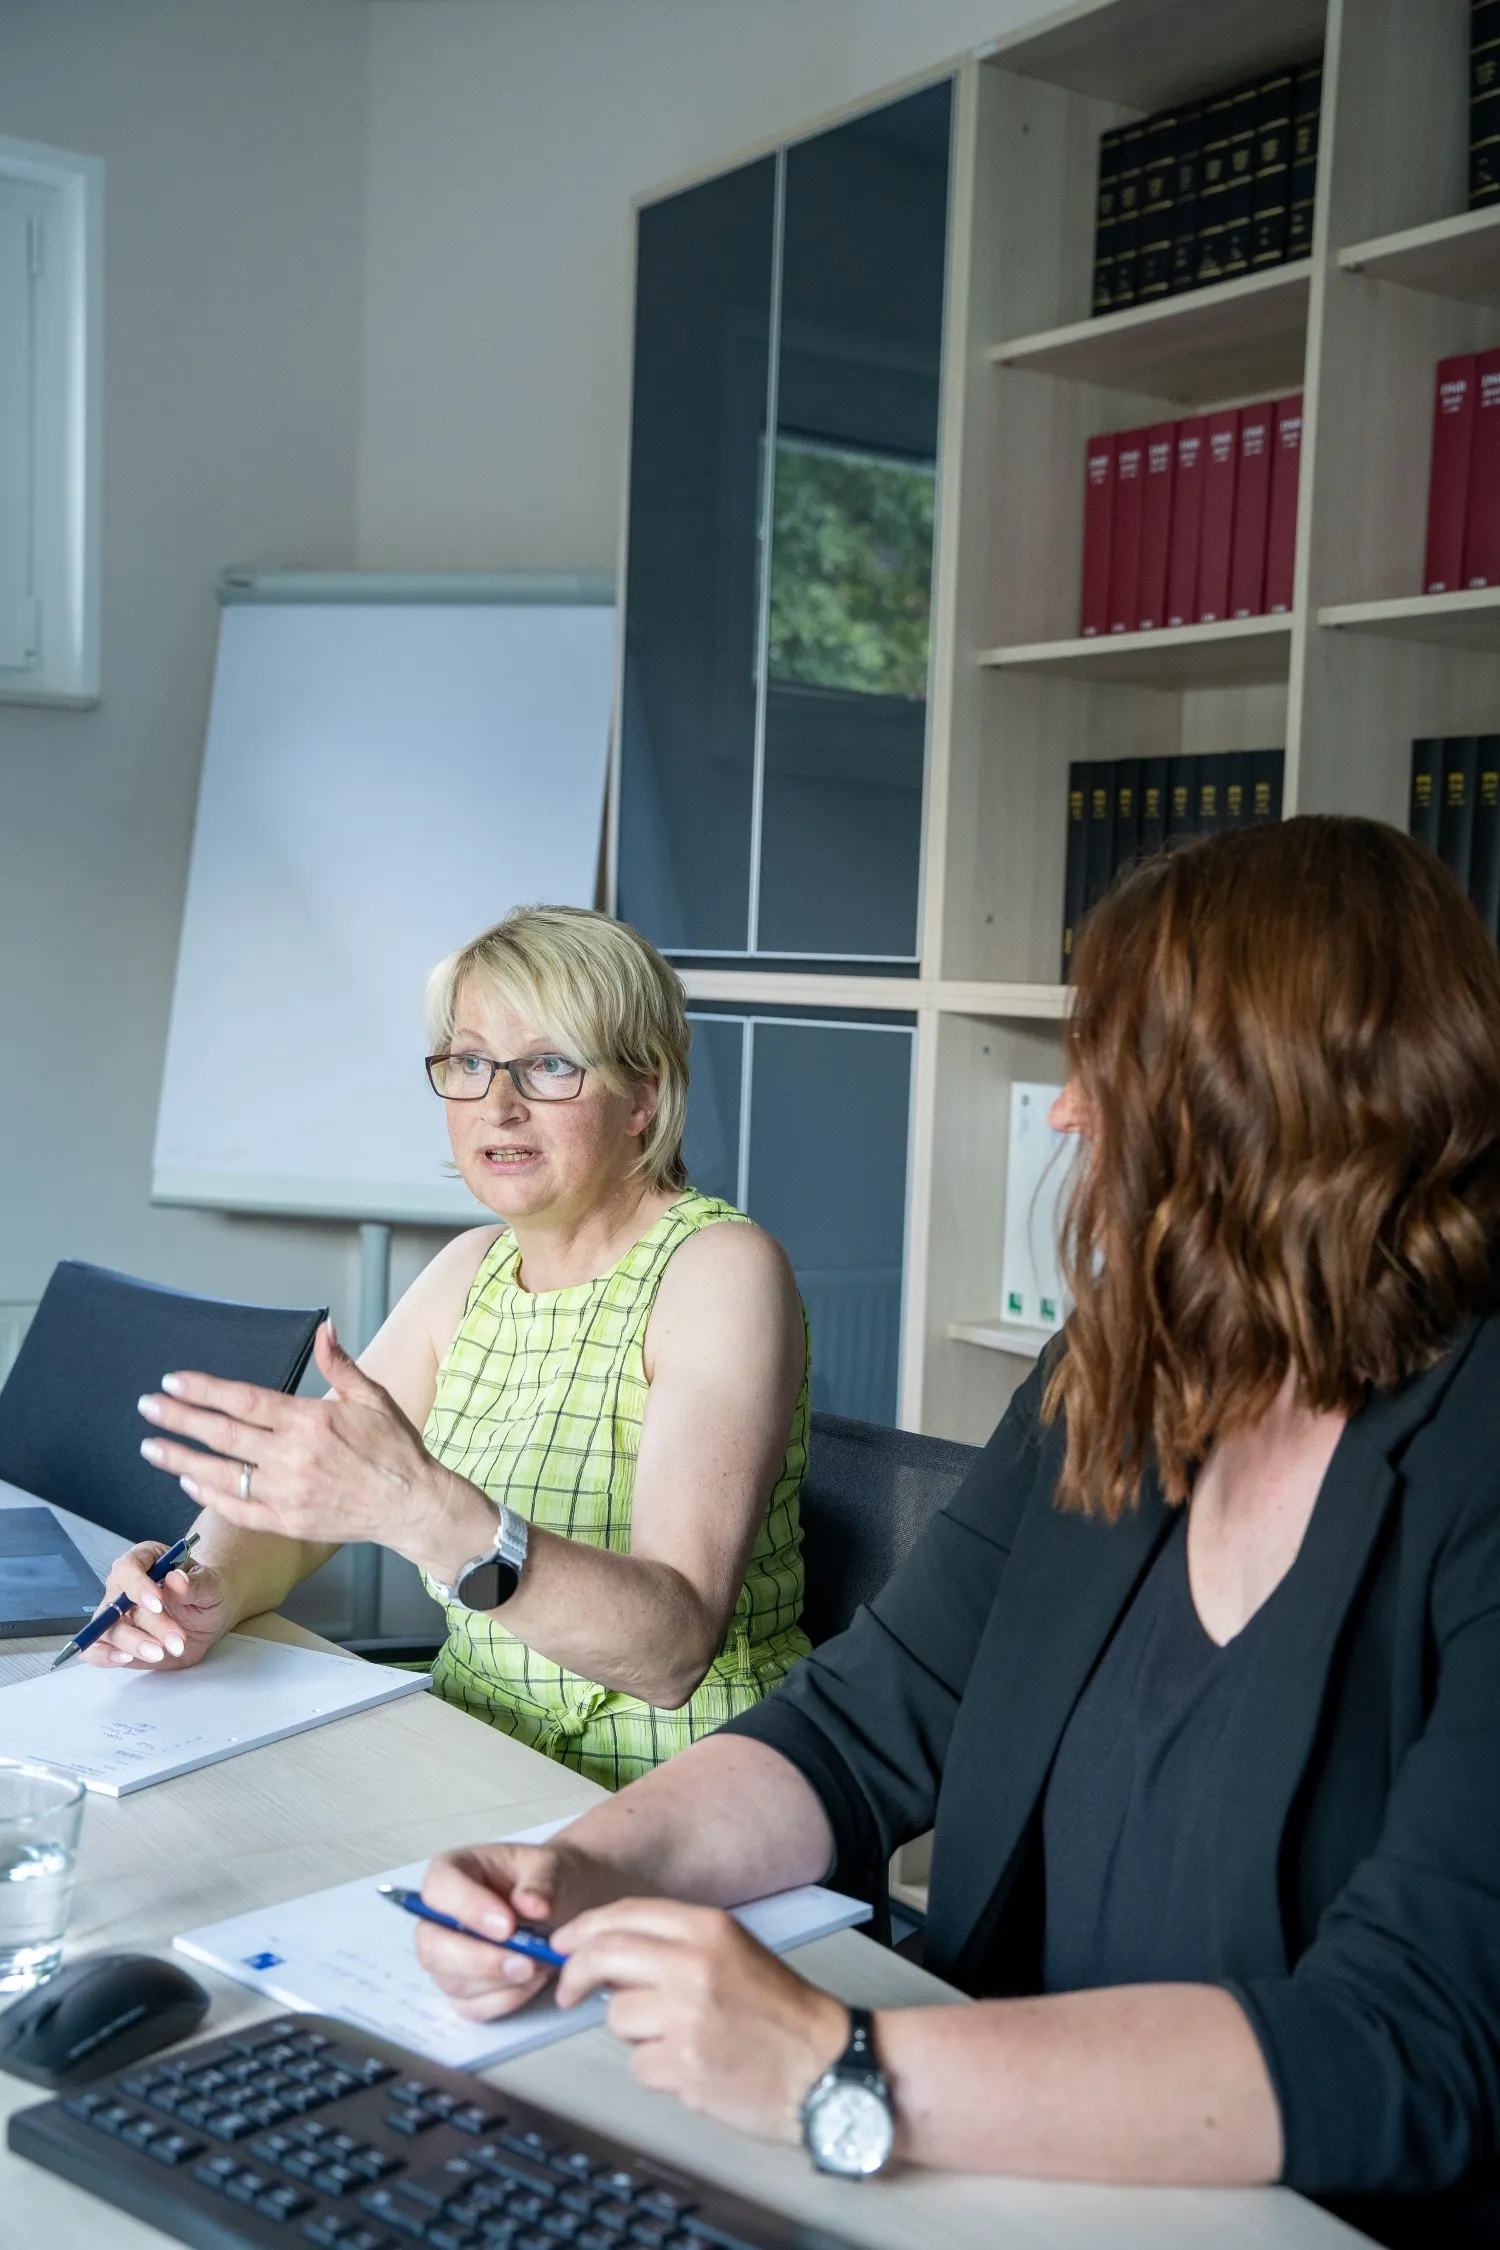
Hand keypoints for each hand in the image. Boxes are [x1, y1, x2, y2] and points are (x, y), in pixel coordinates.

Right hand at [77, 1542, 233, 1670]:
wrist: (208, 1614)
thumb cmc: (206, 1592)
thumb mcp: (212, 1585)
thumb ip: (197, 1583)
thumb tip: (177, 1579)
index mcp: (146, 1560)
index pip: (128, 1568)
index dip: (138, 1586)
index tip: (158, 1604)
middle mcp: (124, 1587)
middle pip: (118, 1605)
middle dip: (148, 1625)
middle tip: (176, 1640)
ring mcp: (117, 1615)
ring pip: (107, 1629)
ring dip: (133, 1644)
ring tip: (161, 1654)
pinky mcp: (117, 1640)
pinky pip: (97, 1648)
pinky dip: (105, 1656)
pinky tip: (125, 1659)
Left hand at [136, 1320, 483, 1570]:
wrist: (412, 1504)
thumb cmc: (395, 1449)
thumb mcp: (373, 1397)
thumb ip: (341, 1365)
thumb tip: (325, 1329)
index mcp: (310, 1421)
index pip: (244, 1401)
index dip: (205, 1391)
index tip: (174, 1382)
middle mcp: (293, 1457)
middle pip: (222, 1434)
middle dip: (180, 1419)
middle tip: (148, 1407)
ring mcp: (287, 1493)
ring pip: (222, 1474)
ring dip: (181, 1459)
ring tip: (152, 1447)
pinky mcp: (288, 1522)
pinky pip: (238, 1508)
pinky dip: (209, 1496)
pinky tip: (189, 1483)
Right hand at [413, 1841, 627, 2018]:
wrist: (564, 1902)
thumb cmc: (548, 1879)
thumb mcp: (552, 1867)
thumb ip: (542, 1882)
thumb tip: (531, 1905)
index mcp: (453, 1871)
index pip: (439, 1889)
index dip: (468, 1909)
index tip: (508, 1926)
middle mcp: (440, 1916)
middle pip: (433, 1947)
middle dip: (482, 1961)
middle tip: (526, 1962)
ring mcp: (447, 1956)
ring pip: (453, 1982)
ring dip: (501, 1983)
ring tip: (541, 1965)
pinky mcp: (462, 1987)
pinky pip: (472, 2007)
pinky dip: (506, 1999)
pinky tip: (533, 1982)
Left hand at [551, 1899, 849, 2143]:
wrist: (827, 2067)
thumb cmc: (783, 2013)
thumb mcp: (734, 1951)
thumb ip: (676, 1945)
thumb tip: (608, 1954)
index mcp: (708, 1928)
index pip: (623, 1914)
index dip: (583, 1930)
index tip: (564, 1946)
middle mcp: (693, 1964)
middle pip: (603, 1956)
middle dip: (576, 1976)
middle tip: (568, 1993)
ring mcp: (686, 2015)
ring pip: (617, 2018)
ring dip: (636, 2033)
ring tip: (680, 2038)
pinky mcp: (683, 2064)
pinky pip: (639, 2064)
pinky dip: (658, 2070)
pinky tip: (693, 2066)